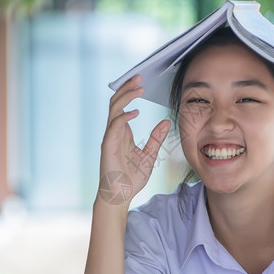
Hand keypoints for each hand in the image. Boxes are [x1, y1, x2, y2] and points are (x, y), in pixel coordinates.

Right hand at [98, 75, 170, 204]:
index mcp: (122, 132)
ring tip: (138, 88)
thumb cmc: (131, 178)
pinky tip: (135, 112)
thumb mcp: (148, 155)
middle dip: (126, 88)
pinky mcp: (108, 146)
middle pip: (116, 102)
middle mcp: (114, 132)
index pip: (122, 105)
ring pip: (113, 109)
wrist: (120, 196)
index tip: (142, 82)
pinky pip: (114, 127)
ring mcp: (109, 138)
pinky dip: (124, 117)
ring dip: (125, 96)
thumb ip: (156, 138)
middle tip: (139, 77)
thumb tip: (166, 122)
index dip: (129, 92)